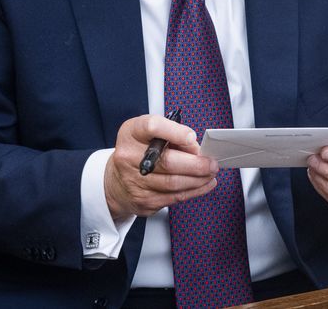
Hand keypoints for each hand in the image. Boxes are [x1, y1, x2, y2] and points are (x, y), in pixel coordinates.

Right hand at [104, 114, 218, 220]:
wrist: (116, 182)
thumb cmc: (139, 152)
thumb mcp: (149, 134)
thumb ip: (172, 134)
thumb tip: (197, 149)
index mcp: (131, 133)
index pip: (152, 127)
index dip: (174, 132)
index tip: (191, 137)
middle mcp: (129, 156)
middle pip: (168, 161)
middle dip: (196, 163)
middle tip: (211, 162)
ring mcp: (134, 181)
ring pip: (174, 183)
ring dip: (199, 178)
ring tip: (210, 172)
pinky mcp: (143, 200)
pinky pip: (174, 197)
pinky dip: (195, 190)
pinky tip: (204, 184)